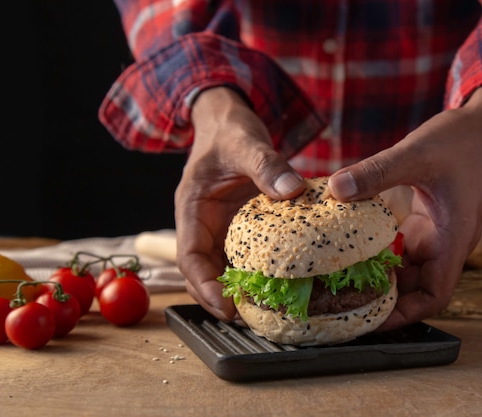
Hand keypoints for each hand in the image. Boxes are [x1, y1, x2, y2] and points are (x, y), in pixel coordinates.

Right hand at [174, 87, 305, 320]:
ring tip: (268, 309)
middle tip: (252, 318)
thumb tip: (292, 190)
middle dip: (222, 297)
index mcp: (192, 207)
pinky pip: (246, 253)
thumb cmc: (229, 129)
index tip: (225, 306)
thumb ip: (266, 164)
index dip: (203, 285)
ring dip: (241, 288)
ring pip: (225, 266)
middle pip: (205, 271)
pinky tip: (281, 282)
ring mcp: (222, 226)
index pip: (189, 256)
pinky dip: (258, 270)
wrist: (230, 121)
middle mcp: (204, 223)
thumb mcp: (246, 142)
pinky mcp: (240, 225)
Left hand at [328, 82, 481, 329]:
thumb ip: (377, 171)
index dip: (406, 314)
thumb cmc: (462, 140)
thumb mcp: (416, 153)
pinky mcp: (428, 220)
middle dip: (386, 299)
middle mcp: (446, 242)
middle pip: (418, 287)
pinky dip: (383, 251)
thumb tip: (336, 189)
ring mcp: (438, 232)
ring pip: (410, 268)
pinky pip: (404, 246)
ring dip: (382, 275)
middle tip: (344, 301)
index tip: (372, 321)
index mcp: (454, 238)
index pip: (435, 294)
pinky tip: (356, 246)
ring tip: (344, 280)